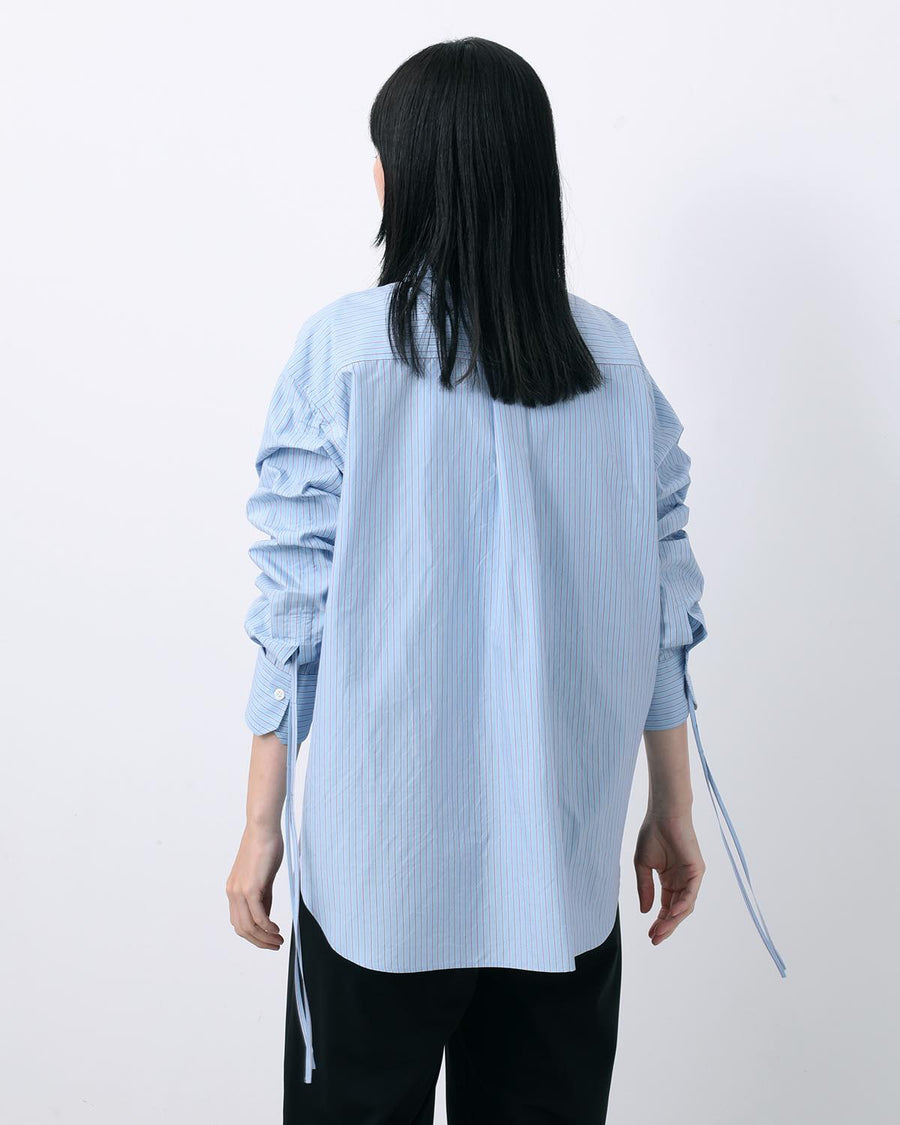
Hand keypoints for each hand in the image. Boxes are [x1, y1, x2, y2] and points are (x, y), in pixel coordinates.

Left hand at [226, 823, 284, 950]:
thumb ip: (263, 897)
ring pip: (248, 926)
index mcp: (234, 890)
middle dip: (259, 941)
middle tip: (275, 945)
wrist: (263, 828)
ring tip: (278, 941)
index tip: (269, 939)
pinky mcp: (251, 888)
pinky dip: (267, 927)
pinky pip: (257, 916)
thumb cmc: (265, 847)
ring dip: (264, 938)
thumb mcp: (263, 877)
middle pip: (242, 929)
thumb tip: (266, 916)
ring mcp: (240, 891)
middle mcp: (233, 893)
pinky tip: (276, 929)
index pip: (239, 922)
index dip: (253, 936)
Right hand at [634, 810, 704, 944]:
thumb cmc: (652, 834)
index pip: (667, 907)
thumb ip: (645, 888)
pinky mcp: (697, 870)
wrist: (662, 814)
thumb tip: (645, 911)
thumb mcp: (643, 866)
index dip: (659, 922)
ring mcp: (691, 877)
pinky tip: (671, 913)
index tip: (650, 935)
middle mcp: (682, 881)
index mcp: (670, 880)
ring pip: (684, 906)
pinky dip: (682, 904)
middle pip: (676, 911)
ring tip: (660, 931)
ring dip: (673, 920)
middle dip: (666, 926)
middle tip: (655, 939)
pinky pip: (691, 893)